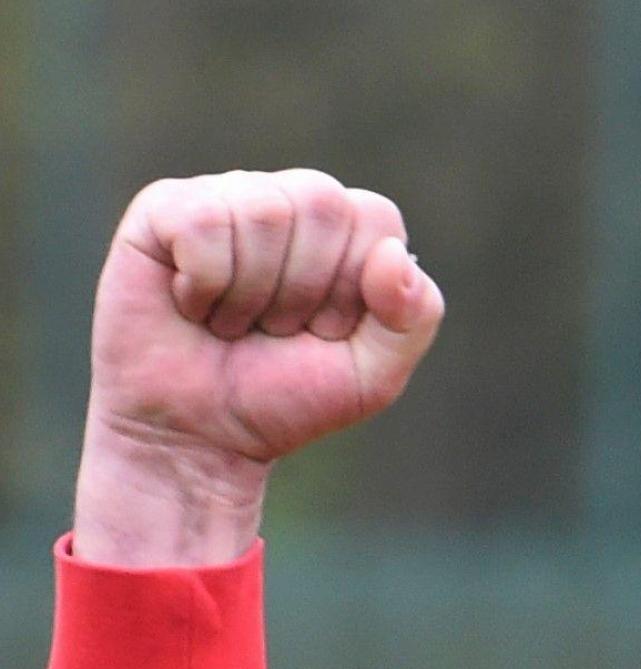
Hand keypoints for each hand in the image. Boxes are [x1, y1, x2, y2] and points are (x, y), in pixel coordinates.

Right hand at [75, 170, 444, 565]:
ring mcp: (227, 198)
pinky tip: (192, 306)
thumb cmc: (286, 397)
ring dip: (251, 294)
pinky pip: (203, 221)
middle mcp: (289, 202)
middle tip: (275, 329)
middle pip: (322, 203)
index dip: (354, 286)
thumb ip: (414, 317)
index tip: (325, 330)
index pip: (376, 218)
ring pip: (264, 210)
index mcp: (347, 232)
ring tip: (232, 323)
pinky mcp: (164, 209)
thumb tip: (394, 253)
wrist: (199, 435)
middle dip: (304, 289)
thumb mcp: (374, 375)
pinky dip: (204, 284)